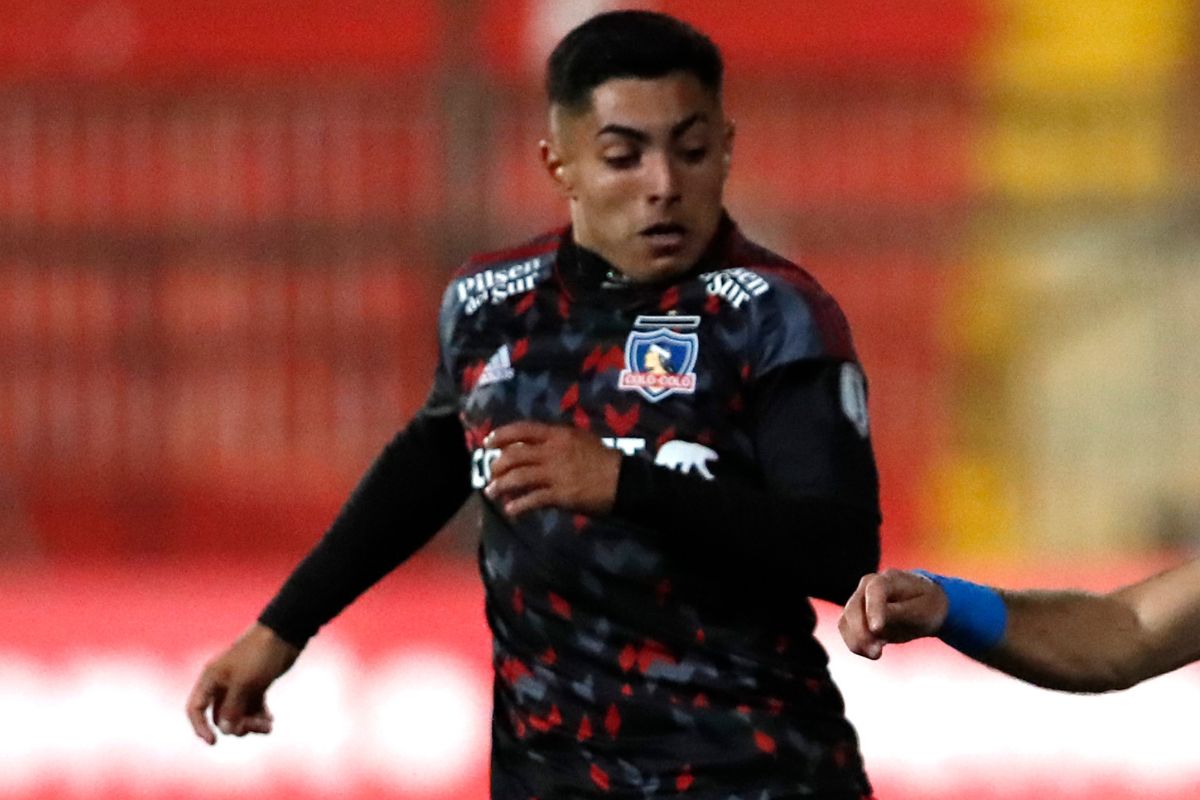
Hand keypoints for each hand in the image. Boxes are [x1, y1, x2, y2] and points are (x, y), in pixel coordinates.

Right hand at [186, 623, 300, 744]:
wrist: (285, 634)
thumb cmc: (260, 655)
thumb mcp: (244, 684)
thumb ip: (232, 708)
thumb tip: (225, 730)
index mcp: (211, 678)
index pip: (196, 708)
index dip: (200, 727)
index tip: (213, 742)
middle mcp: (222, 683)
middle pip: (221, 716)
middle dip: (237, 725)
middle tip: (257, 726)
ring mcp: (240, 685)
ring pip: (239, 714)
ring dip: (251, 723)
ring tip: (268, 725)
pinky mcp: (256, 685)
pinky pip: (252, 708)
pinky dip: (259, 716)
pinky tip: (270, 721)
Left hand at [484, 421, 621, 516]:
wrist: (623, 480)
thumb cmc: (603, 458)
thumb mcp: (581, 438)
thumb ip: (558, 439)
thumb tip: (536, 442)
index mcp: (558, 435)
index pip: (522, 430)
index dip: (501, 436)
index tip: (488, 444)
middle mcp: (552, 452)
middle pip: (514, 455)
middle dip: (496, 465)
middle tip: (490, 474)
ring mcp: (555, 474)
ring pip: (518, 478)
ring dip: (501, 486)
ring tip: (492, 493)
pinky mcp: (560, 495)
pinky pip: (532, 500)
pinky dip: (518, 505)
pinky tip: (510, 510)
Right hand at [838, 569, 947, 659]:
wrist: (924, 605)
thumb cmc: (926, 606)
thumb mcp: (922, 611)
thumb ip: (899, 614)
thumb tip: (874, 626)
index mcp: (888, 579)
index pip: (875, 590)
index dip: (873, 609)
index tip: (876, 630)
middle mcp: (867, 587)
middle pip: (853, 608)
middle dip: (861, 632)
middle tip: (876, 653)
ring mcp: (859, 601)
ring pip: (845, 621)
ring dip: (856, 641)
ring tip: (876, 654)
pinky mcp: (855, 617)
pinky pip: (846, 631)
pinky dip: (855, 645)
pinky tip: (872, 652)